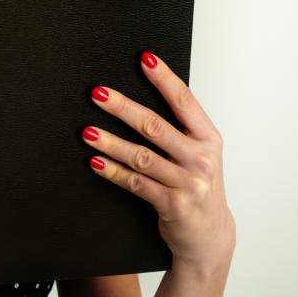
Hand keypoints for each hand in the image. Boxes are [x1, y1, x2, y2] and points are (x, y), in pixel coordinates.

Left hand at [82, 51, 234, 270]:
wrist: (210, 237)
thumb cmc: (198, 188)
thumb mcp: (199, 156)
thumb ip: (180, 131)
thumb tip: (140, 100)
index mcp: (209, 139)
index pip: (185, 102)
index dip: (164, 78)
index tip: (145, 59)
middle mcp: (201, 159)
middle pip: (156, 126)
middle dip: (124, 107)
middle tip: (99, 94)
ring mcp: (188, 183)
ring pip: (142, 156)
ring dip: (111, 142)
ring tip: (87, 131)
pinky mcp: (172, 205)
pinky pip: (136, 183)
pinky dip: (112, 172)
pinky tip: (95, 162)